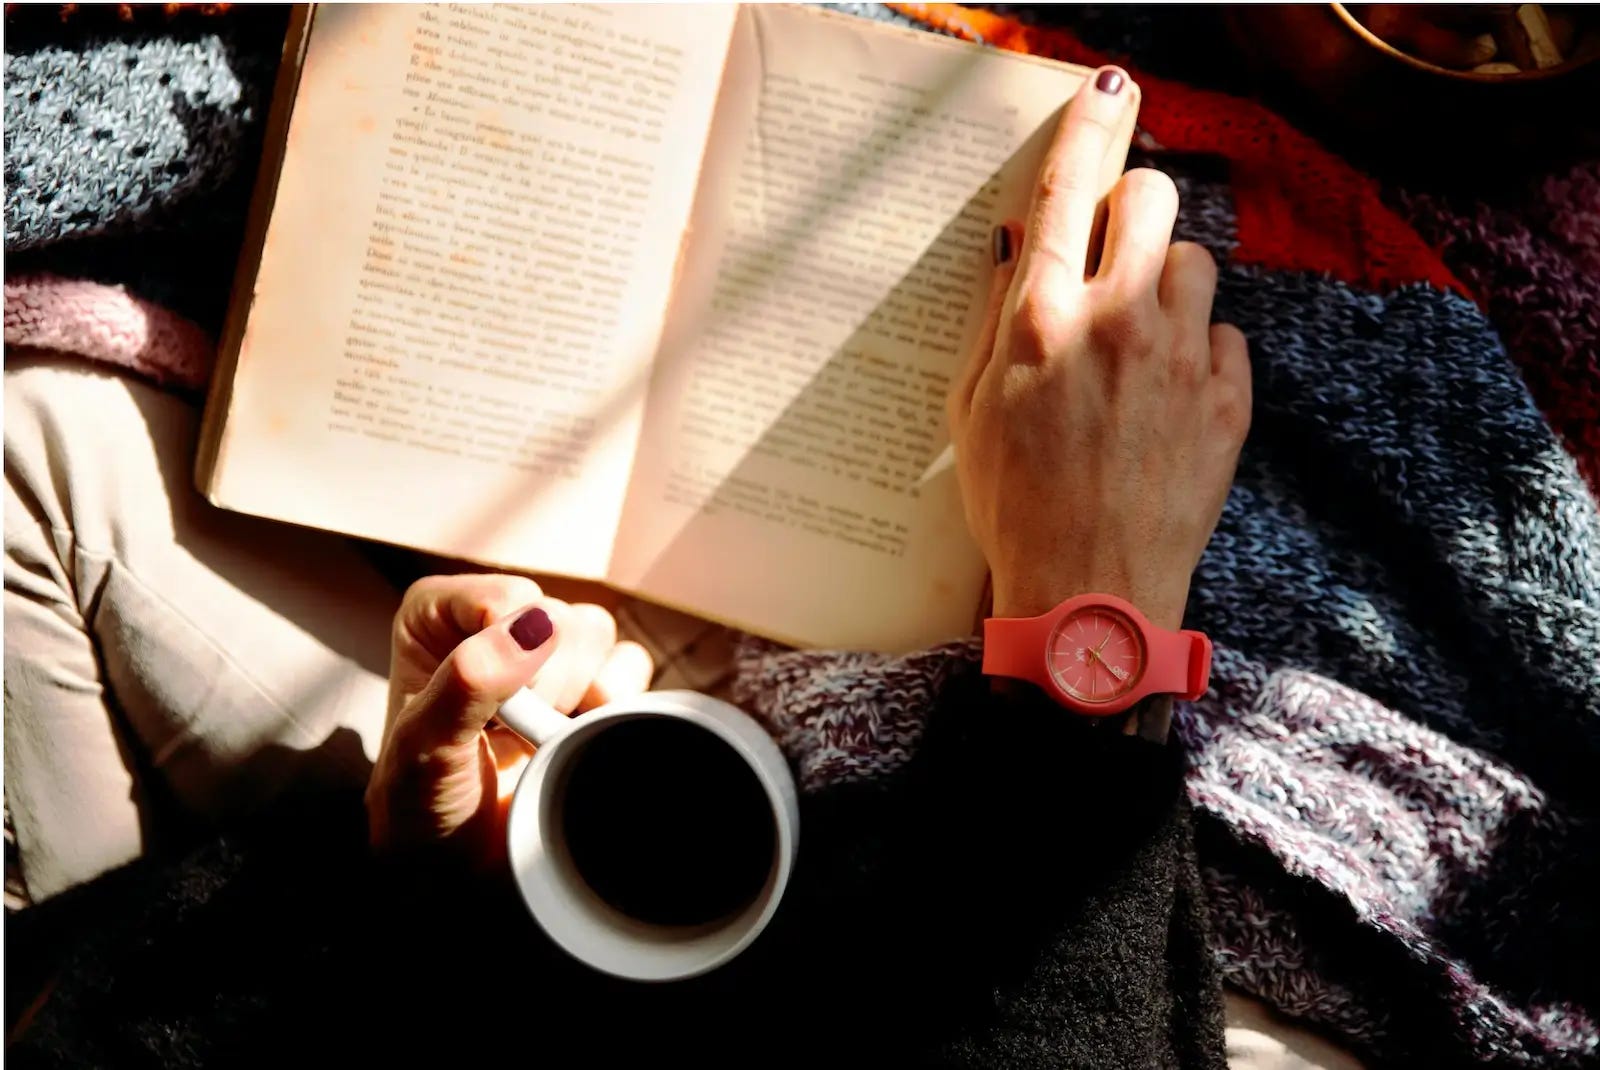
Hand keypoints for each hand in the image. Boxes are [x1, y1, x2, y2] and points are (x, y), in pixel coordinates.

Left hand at [365, 574, 652, 864]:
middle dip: (544, 688)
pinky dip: (614, 706)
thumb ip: (466, 683)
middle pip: (559, 618)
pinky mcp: (589, 682)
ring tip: (540, 738)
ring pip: (597, 635)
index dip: (510, 657)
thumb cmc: (421, 811)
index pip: (505, 598)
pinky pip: (631, 664)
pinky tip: (574, 737)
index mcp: (437, 616)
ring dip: (578, 697)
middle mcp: (492, 622)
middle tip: (509, 735)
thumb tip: (534, 625)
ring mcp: (545, 653)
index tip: (488, 713)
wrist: (460, 873)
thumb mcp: (424, 750)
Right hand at [947, 66, 1251, 629]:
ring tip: (1138, 340)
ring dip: (1165, 282)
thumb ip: (997, 316)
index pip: (1070, 186)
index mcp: (1042, 321)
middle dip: (1132, 206)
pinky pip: (1225, 335)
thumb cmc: (1014, 509)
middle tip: (1111, 248)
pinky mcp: (1229, 404)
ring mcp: (1181, 362)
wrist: (1089, 598)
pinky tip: (1167, 396)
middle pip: (1152, 198)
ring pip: (1194, 262)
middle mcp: (1117, 324)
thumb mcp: (971, 411)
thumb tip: (1023, 244)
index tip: (1108, 87)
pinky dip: (1199, 350)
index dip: (1090, 122)